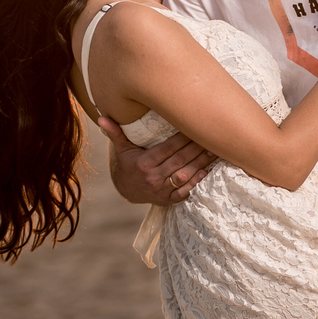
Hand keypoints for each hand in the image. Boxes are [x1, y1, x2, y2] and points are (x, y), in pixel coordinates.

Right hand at [99, 118, 215, 204]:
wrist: (127, 191)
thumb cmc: (128, 164)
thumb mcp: (121, 149)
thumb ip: (115, 132)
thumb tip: (102, 118)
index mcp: (144, 163)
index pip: (168, 148)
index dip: (183, 138)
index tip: (195, 126)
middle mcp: (153, 178)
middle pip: (179, 160)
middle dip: (197, 148)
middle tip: (212, 136)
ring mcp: (162, 190)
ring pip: (185, 175)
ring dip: (201, 163)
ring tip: (215, 151)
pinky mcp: (169, 200)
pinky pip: (185, 192)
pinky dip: (197, 182)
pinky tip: (207, 170)